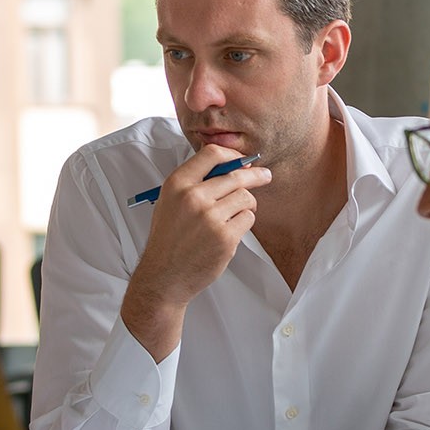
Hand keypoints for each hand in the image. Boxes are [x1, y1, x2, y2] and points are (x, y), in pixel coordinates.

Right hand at [120, 147, 270, 358]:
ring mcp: (210, 218)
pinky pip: (247, 219)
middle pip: (236, 175)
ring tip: (236, 214)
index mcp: (177, 184)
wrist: (164, 276)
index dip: (233, 155)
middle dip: (255, 176)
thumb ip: (195, 182)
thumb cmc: (169, 238)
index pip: (211, 154)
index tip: (243, 161)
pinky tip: (230, 231)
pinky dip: (243, 223)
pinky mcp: (225, 237)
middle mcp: (193, 197)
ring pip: (245, 198)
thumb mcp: (170, 201)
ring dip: (246, 205)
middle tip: (265, 176)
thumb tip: (233, 166)